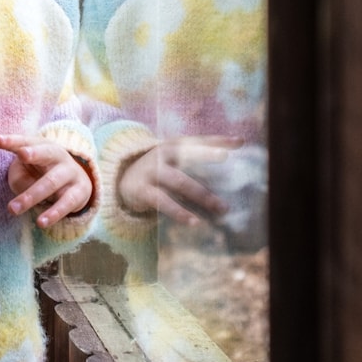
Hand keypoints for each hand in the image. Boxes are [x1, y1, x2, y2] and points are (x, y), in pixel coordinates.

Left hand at [0, 134, 93, 228]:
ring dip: (32, 196)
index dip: (11, 141)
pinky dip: (54, 213)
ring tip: (13, 209)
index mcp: (40, 146)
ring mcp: (70, 172)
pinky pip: (67, 202)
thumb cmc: (41, 174)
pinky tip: (41, 222)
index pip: (24, 141)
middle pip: (45, 152)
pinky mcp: (80, 191)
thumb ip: (19, 178)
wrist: (77, 181)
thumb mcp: (26, 172)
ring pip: (51, 182)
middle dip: (33, 153)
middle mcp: (57, 155)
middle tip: (21, 155)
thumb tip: (23, 193)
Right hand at [117, 138, 237, 224]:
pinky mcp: (143, 191)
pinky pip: (163, 202)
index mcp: (173, 146)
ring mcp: (152, 172)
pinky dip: (179, 212)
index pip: (197, 140)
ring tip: (221, 208)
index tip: (240, 141)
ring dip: (201, 195)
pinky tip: (193, 221)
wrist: (121, 180)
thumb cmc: (159, 169)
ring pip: (179, 181)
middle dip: (205, 154)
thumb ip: (199, 155)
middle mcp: (162, 155)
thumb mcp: (174, 158)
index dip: (218, 140)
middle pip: (186, 153)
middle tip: (224, 157)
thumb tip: (238, 147)